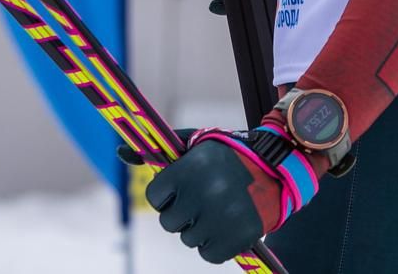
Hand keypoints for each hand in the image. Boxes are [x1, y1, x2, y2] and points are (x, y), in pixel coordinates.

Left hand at [144, 134, 289, 265]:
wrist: (277, 168)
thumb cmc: (229, 156)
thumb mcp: (196, 144)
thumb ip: (160, 152)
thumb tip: (120, 153)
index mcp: (190, 168)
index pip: (155, 197)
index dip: (168, 194)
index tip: (184, 187)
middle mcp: (203, 193)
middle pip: (169, 222)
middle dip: (183, 213)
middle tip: (203, 199)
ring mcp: (221, 218)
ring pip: (189, 239)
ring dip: (200, 229)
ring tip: (219, 209)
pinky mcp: (237, 237)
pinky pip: (209, 254)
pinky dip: (217, 245)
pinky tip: (227, 224)